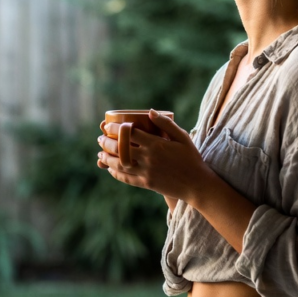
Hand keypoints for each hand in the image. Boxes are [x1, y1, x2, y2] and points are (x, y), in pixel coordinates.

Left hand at [97, 110, 214, 203]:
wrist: (197, 184)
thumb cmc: (191, 158)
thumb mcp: (182, 137)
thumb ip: (166, 124)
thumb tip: (149, 112)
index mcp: (156, 144)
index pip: (129, 133)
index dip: (115, 128)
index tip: (107, 126)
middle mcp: (149, 158)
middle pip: (120, 148)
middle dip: (106, 142)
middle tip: (100, 138)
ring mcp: (146, 172)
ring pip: (120, 164)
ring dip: (107, 158)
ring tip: (100, 153)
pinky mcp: (146, 184)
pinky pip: (126, 178)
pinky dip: (115, 173)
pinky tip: (110, 168)